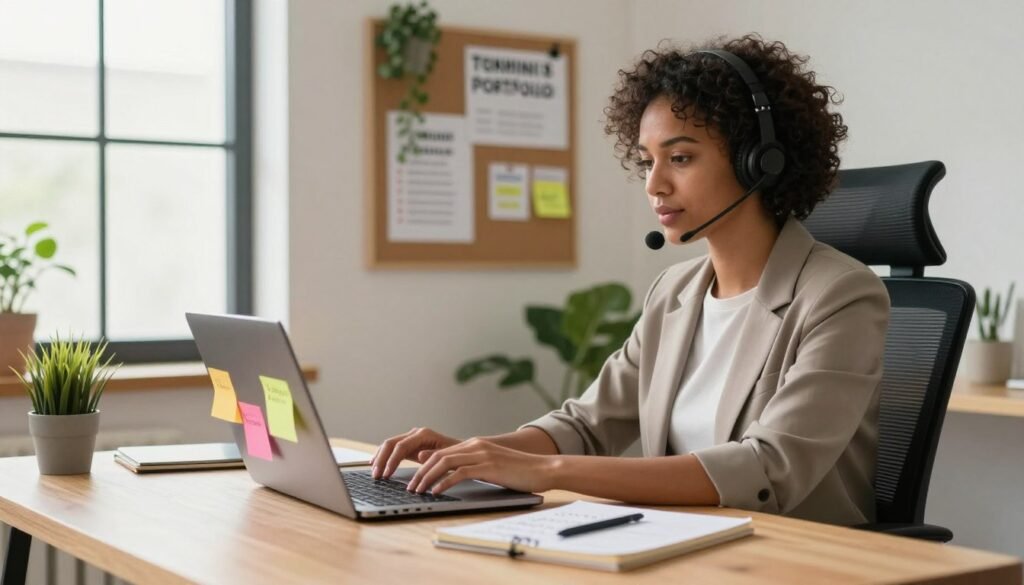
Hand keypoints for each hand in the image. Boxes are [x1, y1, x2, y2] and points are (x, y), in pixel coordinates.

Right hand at [370, 427, 460, 478]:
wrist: (461, 452)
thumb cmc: (456, 455)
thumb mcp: (448, 457)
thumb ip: (434, 455)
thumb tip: (419, 454)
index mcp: (424, 434)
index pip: (401, 446)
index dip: (391, 460)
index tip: (386, 474)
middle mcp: (415, 433)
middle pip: (391, 443)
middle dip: (381, 459)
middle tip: (376, 475)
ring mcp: (411, 438)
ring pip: (389, 445)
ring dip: (380, 458)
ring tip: (374, 472)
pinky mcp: (410, 445)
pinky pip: (393, 449)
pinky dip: (383, 456)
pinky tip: (376, 464)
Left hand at [405, 437, 556, 494]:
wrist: (543, 469)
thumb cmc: (519, 471)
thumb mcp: (491, 466)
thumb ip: (471, 466)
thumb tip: (448, 474)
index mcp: (475, 445)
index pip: (441, 453)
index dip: (424, 466)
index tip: (413, 479)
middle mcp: (475, 446)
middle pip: (438, 456)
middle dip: (420, 473)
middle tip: (410, 487)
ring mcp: (482, 455)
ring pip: (445, 463)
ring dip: (427, 477)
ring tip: (418, 491)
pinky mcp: (488, 466)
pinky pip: (460, 473)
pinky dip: (444, 482)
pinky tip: (437, 491)